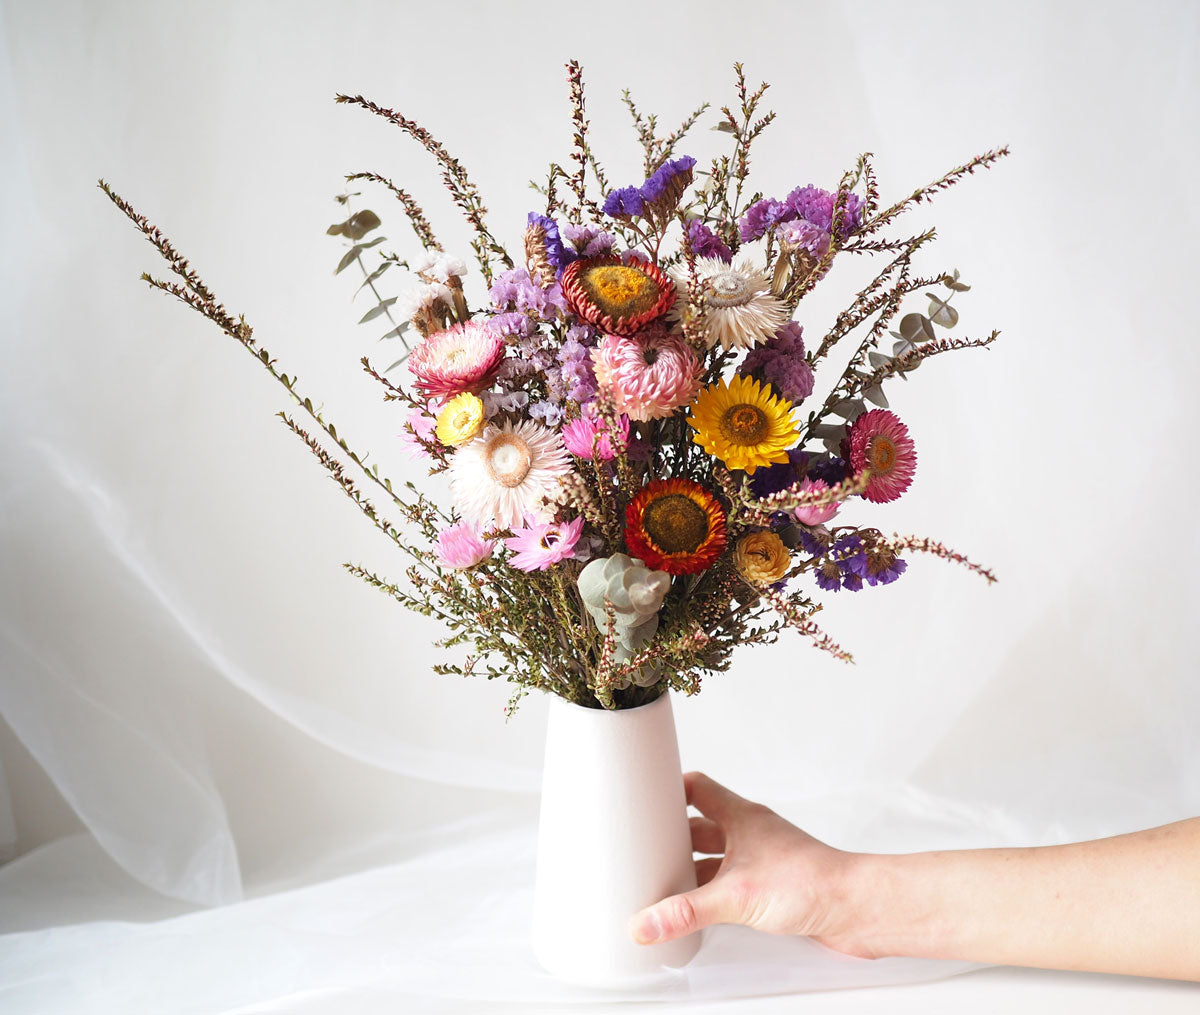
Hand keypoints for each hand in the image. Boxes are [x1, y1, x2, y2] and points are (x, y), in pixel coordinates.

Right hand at [629, 771, 862, 951]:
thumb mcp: (736, 896)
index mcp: (740, 816)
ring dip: (691, 869)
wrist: (856, 909)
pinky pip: (729, 883)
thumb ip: (686, 911)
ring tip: (662, 883)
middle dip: (672, 839)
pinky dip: (710, 893)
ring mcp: (761, 859)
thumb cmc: (812, 882)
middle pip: (700, 825)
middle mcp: (750, 833)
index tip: (642, 799)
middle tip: (642, 850)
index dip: (669, 790)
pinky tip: (697, 910)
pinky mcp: (770, 886)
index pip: (696, 787)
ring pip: (714, 857)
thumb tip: (646, 922)